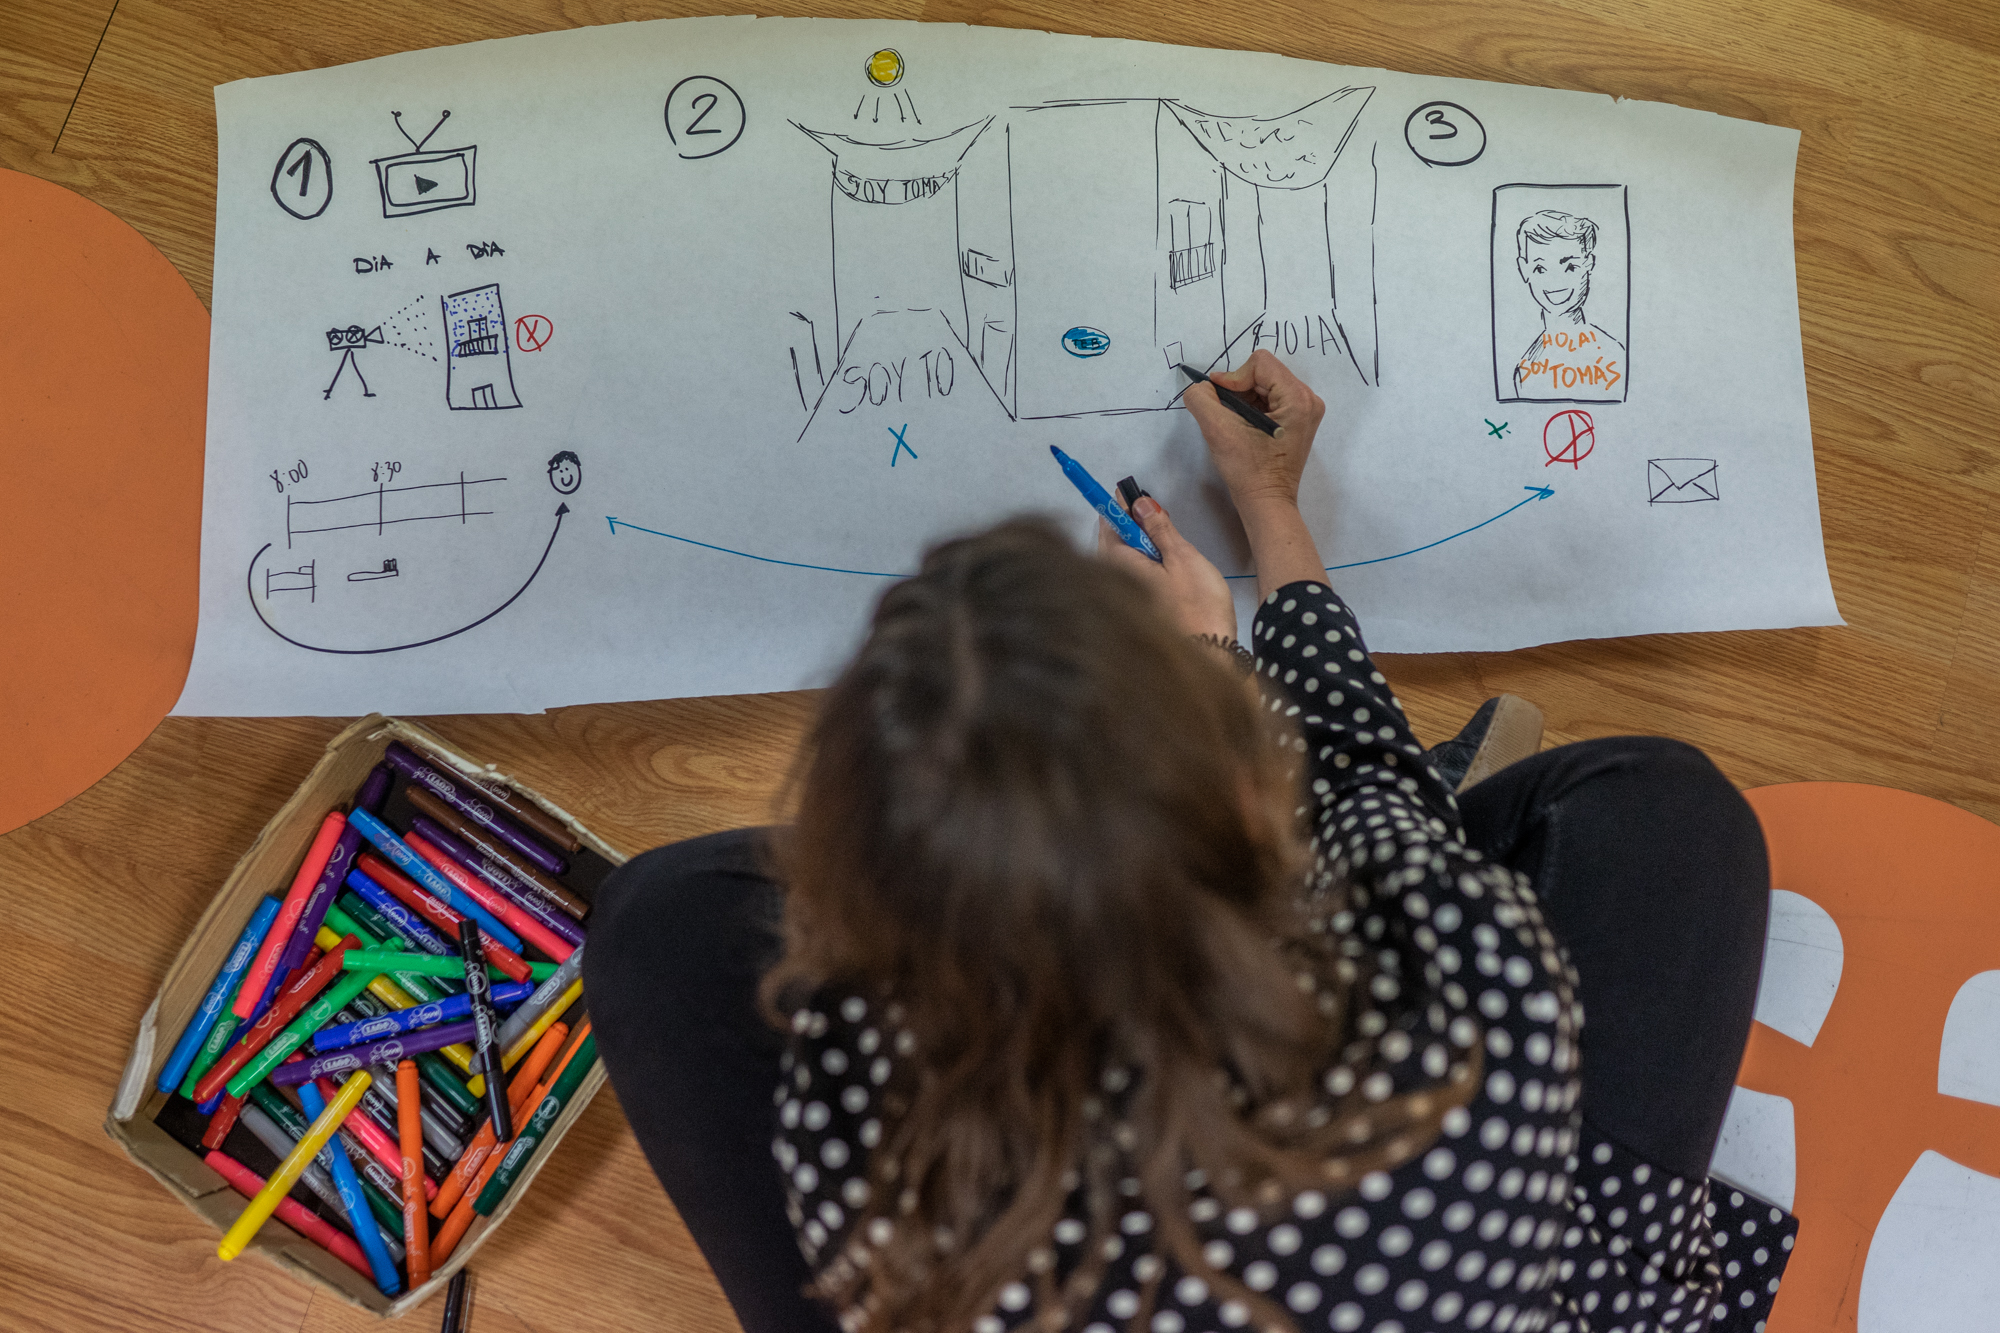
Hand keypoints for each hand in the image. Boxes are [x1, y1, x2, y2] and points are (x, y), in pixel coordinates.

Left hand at [1096, 495, 1235, 640]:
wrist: (1209, 653)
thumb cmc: (1198, 608)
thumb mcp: (1182, 557)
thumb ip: (1159, 527)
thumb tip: (1140, 504)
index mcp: (1119, 564)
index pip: (1108, 524)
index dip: (1118, 506)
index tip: (1129, 492)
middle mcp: (1112, 580)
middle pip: (1113, 541)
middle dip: (1130, 524)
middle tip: (1151, 512)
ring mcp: (1123, 595)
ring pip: (1124, 558)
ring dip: (1139, 544)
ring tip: (1162, 538)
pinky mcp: (1136, 605)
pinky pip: (1132, 575)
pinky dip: (1144, 562)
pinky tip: (1162, 563)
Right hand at [1183, 349, 1325, 507]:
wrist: (1265, 502)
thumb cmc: (1248, 470)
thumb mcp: (1218, 430)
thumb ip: (1202, 398)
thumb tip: (1203, 386)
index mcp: (1298, 398)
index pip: (1260, 363)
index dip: (1234, 378)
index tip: (1221, 401)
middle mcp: (1308, 399)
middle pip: (1264, 372)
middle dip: (1239, 389)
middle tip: (1227, 414)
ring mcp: (1306, 410)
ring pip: (1265, 384)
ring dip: (1244, 398)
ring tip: (1235, 422)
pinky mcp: (1298, 419)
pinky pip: (1271, 398)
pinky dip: (1252, 406)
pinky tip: (1245, 426)